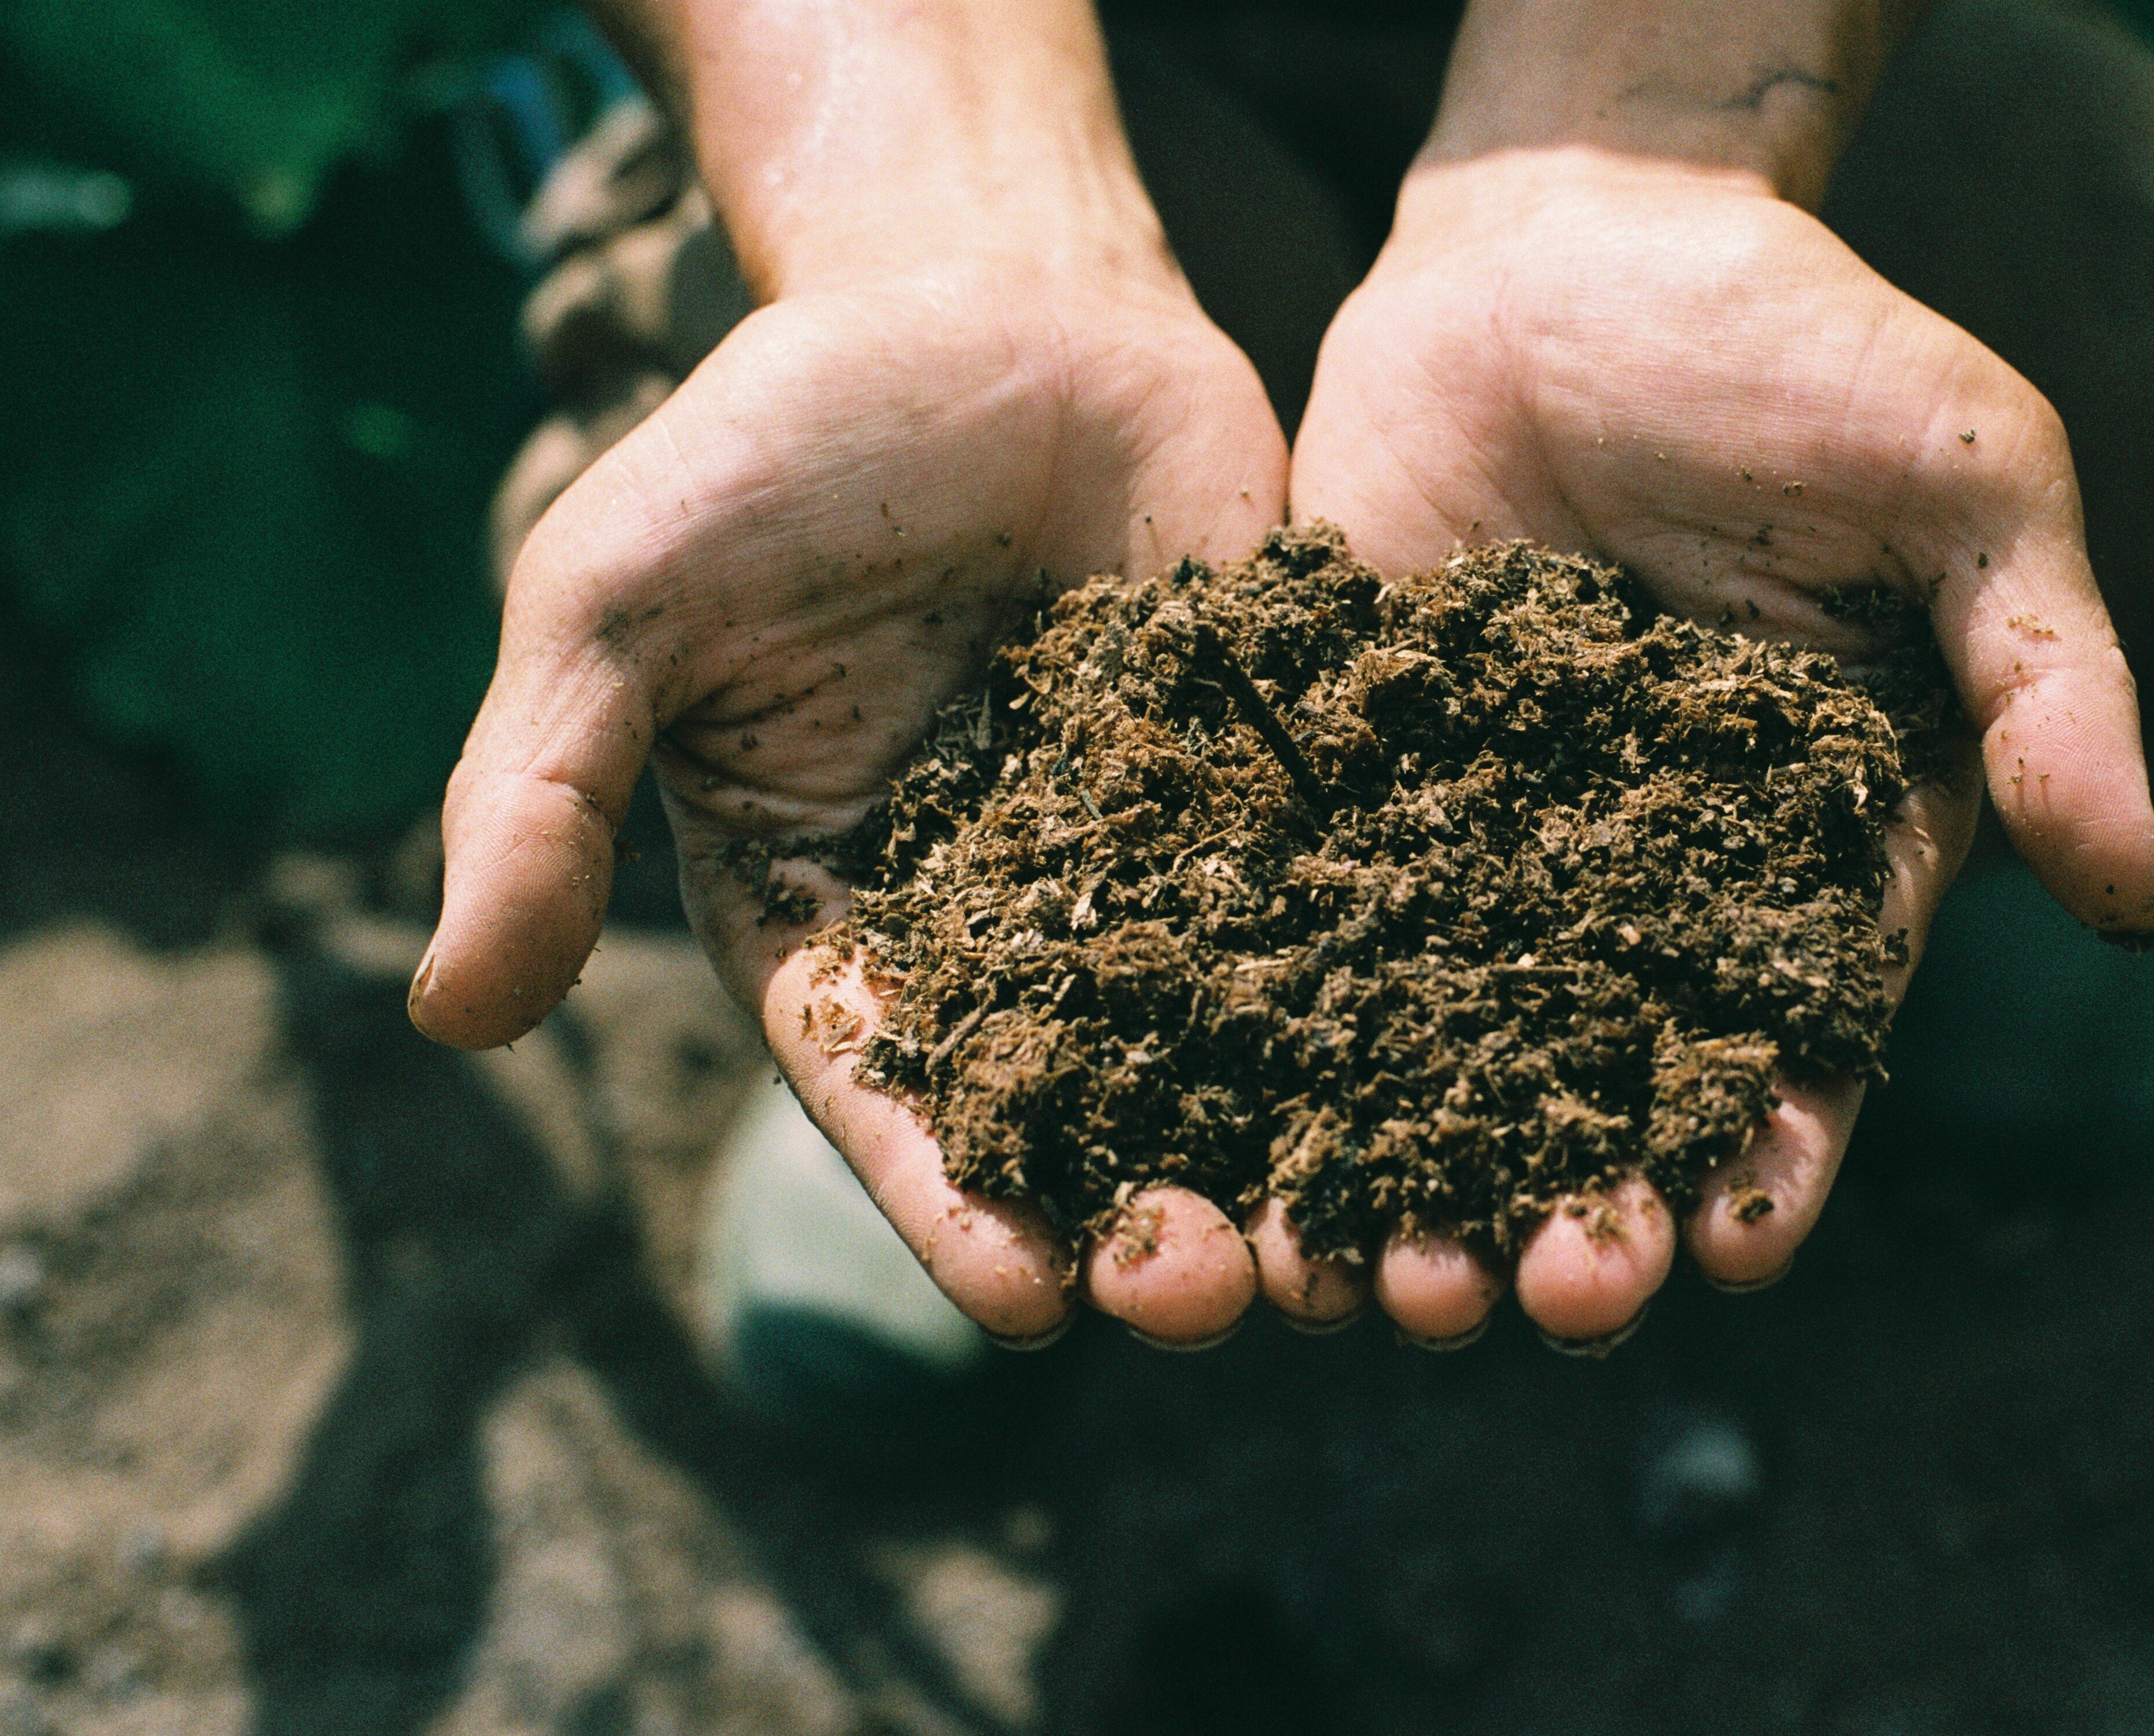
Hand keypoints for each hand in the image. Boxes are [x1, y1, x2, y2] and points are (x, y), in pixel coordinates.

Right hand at [411, 0, 1295, 1347]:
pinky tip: (1472, 1070)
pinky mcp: (1276, 774)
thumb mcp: (618, 603)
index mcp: (837, 911)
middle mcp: (1002, 916)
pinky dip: (1400, 978)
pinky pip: (1341, 886)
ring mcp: (1154, 851)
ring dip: (1291, 1142)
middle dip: (1146, 1213)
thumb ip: (541, 797)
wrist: (980, 298)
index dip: (954, 1201)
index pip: (892, 1088)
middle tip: (1220, 1304)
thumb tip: (448, 1016)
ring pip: (1228, 1030)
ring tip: (1357, 1250)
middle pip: (1079, 1100)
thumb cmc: (774, 444)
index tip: (1027, 1308)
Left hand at [1290, 146, 2153, 1344]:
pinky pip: (1307, 928)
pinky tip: (1233, 1134)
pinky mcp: (1346, 783)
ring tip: (1372, 1282)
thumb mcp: (1967, 490)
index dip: (1771, 1159)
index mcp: (1806, 846)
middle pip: (1607, 1088)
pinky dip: (1274, 1032)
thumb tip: (2148, 895)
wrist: (1569, 244)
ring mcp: (1481, 841)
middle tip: (1530, 1302)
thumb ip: (2047, 686)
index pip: (1798, 1042)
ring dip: (1413, 1173)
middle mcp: (1641, 878)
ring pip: (1446, 1047)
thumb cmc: (1800, 352)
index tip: (1730, 1253)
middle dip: (1575, 1208)